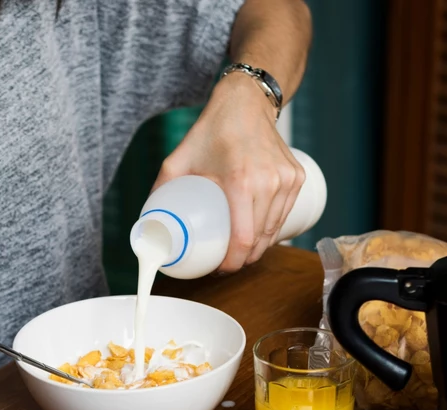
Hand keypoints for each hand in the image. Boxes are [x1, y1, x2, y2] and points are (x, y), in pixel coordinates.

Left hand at [153, 73, 304, 272]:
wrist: (246, 103)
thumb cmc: (212, 130)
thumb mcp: (179, 158)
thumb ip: (162, 188)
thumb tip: (149, 220)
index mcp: (242, 181)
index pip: (244, 238)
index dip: (233, 262)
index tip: (221, 268)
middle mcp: (269, 182)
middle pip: (261, 239)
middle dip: (245, 259)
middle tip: (227, 262)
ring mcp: (287, 180)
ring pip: (276, 229)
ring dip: (260, 247)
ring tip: (241, 252)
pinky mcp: (297, 177)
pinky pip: (285, 214)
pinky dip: (273, 229)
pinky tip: (260, 236)